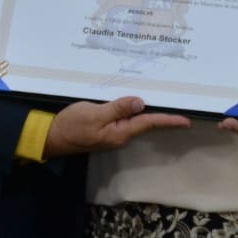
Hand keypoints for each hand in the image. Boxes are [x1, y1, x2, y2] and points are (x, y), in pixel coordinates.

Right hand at [44, 96, 189, 158]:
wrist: (52, 137)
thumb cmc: (72, 126)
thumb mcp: (95, 114)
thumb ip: (119, 108)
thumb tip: (141, 103)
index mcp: (121, 132)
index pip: (149, 123)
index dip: (168, 121)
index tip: (186, 120)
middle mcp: (121, 134)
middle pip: (146, 122)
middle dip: (163, 115)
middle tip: (179, 105)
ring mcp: (113, 132)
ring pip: (136, 119)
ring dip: (148, 111)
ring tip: (163, 101)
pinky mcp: (105, 128)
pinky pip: (124, 117)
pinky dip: (133, 109)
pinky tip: (136, 102)